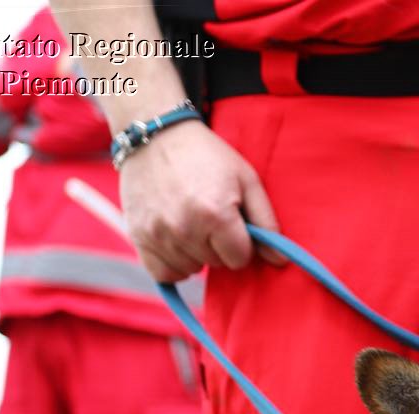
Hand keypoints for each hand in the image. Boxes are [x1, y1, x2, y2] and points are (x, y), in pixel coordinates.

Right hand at [117, 120, 282, 281]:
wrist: (156, 135)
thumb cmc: (207, 156)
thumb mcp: (246, 179)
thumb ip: (267, 222)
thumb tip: (280, 260)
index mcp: (215, 214)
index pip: (240, 258)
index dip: (241, 242)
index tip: (233, 222)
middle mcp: (184, 228)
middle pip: (216, 263)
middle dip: (218, 245)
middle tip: (209, 214)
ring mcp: (158, 234)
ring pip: (192, 269)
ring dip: (196, 253)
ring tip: (190, 221)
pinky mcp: (138, 237)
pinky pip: (164, 273)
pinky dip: (173, 264)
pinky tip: (177, 242)